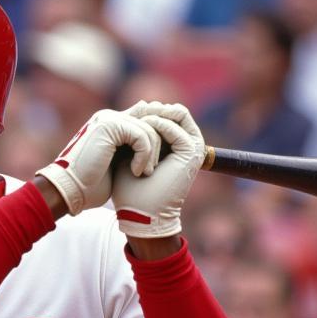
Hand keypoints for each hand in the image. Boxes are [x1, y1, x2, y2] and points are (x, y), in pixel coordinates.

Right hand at [36, 110, 159, 215]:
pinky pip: (142, 136)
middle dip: (160, 145)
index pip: (146, 119)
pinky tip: (136, 172)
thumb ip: (132, 152)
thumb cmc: (91, 185)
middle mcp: (109, 117)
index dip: (159, 137)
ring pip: (149, 129)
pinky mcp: (109, 126)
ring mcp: (108, 119)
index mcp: (111, 124)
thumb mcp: (117, 166)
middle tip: (155, 169)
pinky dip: (144, 156)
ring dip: (152, 155)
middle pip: (151, 121)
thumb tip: (153, 145)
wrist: (69, 191)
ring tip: (145, 174)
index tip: (163, 160)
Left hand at [111, 109, 205, 237]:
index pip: (163, 111)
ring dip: (153, 116)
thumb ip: (136, 130)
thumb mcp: (129, 152)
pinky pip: (175, 125)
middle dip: (150, 110)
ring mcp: (192, 147)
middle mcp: (186, 144)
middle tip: (130, 120)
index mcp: (173, 145)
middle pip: (171, 109)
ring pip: (176, 112)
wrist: (139, 214)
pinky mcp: (192, 152)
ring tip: (136, 128)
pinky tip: (140, 139)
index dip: (143, 111)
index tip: (124, 121)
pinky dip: (156, 126)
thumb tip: (141, 103)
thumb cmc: (129, 190)